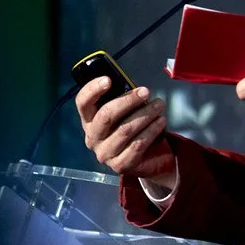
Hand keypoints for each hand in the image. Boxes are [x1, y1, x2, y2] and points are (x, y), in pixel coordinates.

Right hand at [75, 78, 177, 193]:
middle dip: (128, 100)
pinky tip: (161, 121)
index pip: (83, 103)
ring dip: (145, 114)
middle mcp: (93, 137)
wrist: (149, 159)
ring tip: (159, 105)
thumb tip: (135, 88)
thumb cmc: (134, 128)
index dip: (93, 90)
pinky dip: (151, 131)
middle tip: (146, 91)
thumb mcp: (126, 113)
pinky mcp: (120, 165)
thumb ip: (124, 100)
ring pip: (125, 130)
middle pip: (106, 115)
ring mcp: (105, 153)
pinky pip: (137, 145)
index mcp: (89, 120)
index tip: (109, 79)